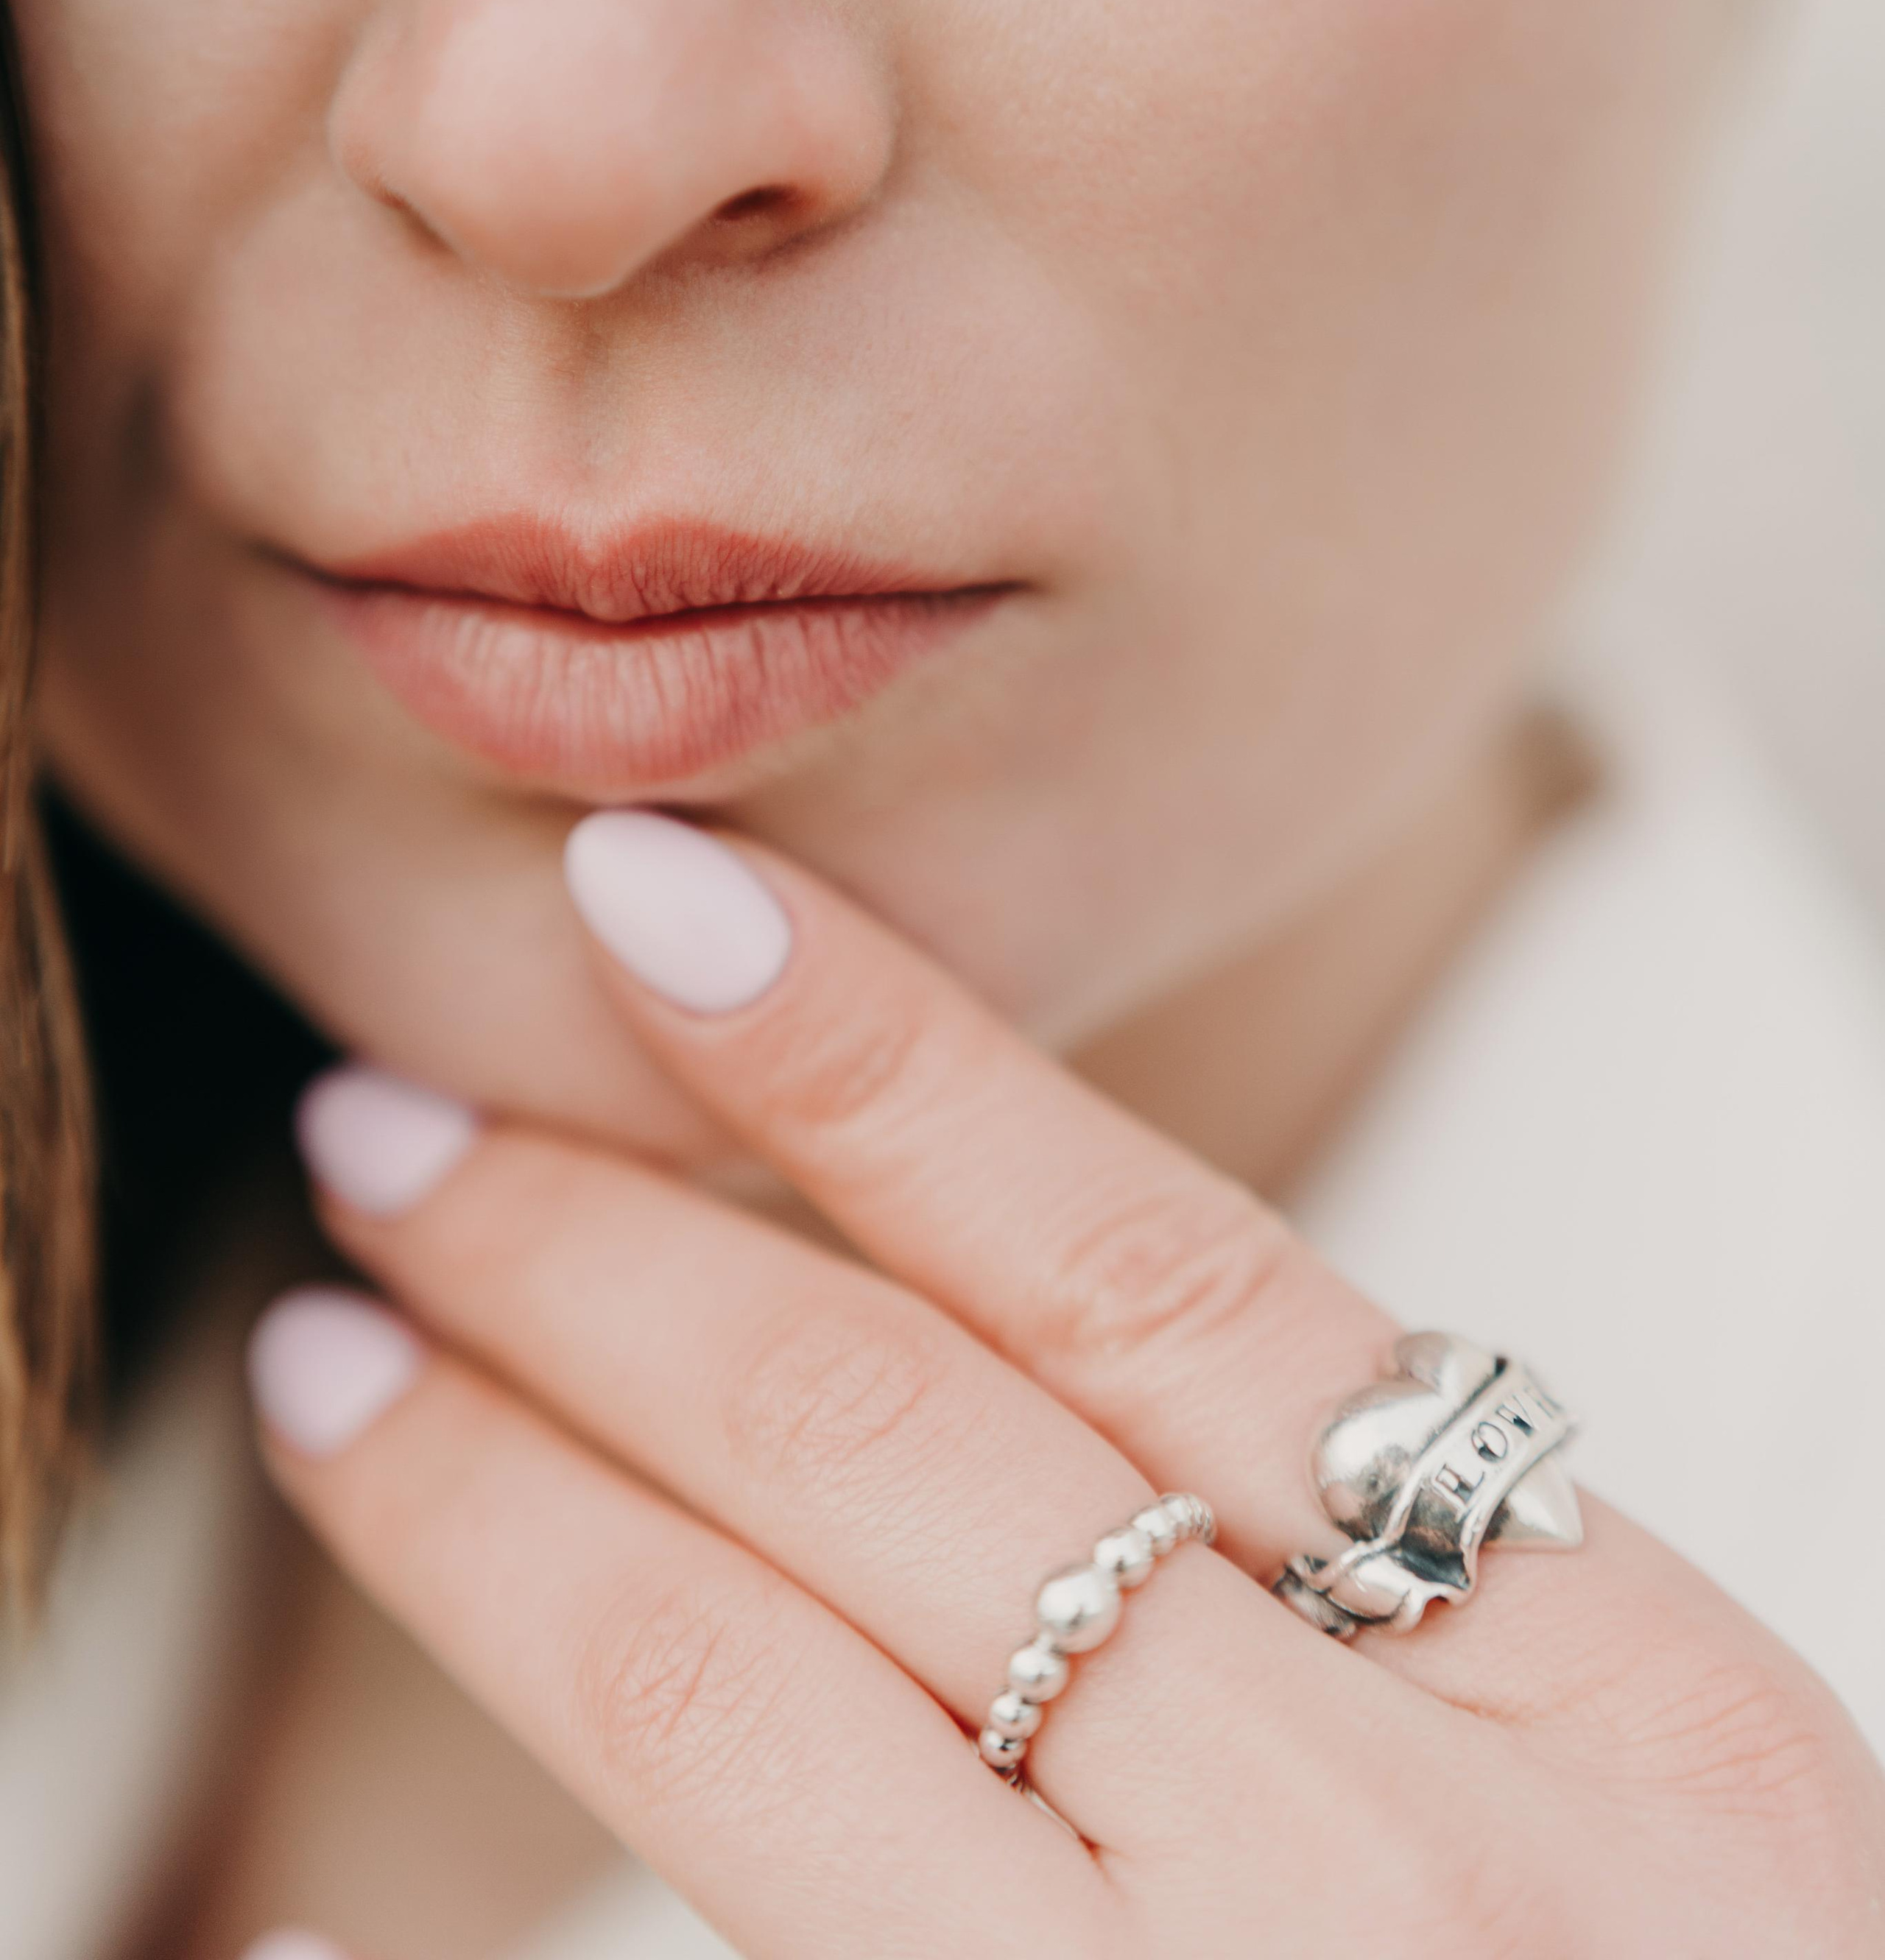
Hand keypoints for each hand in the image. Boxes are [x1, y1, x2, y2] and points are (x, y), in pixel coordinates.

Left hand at [251, 815, 1884, 1956]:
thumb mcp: (1633, 1778)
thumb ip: (1370, 1569)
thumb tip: (983, 1313)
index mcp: (1609, 1690)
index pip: (1159, 1272)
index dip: (875, 1055)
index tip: (644, 905)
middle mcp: (1402, 1867)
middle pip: (896, 1442)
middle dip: (594, 1251)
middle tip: (392, 1127)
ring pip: (745, 1695)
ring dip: (492, 1497)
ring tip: (328, 1361)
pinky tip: (282, 1916)